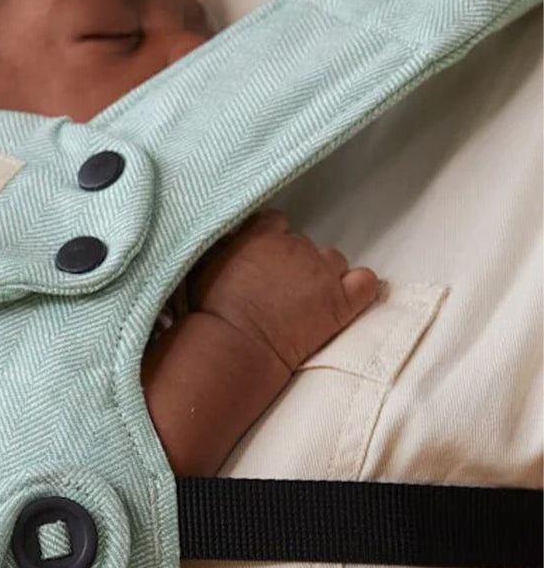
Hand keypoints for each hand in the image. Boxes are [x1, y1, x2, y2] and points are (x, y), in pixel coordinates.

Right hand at [187, 210, 378, 370]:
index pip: (276, 222)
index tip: (265, 259)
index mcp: (261, 235)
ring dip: (323, 276)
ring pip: (334, 261)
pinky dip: (361, 288)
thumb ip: (220, 246)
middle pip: (304, 244)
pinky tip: (348, 298)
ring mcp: (321, 272)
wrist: (235, 346)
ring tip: (306, 302)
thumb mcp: (202, 266)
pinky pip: (366, 283)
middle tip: (278, 291)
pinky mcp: (340, 302)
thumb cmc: (211, 313)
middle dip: (295, 264)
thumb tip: (226, 238)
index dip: (272, 240)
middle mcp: (294, 246)